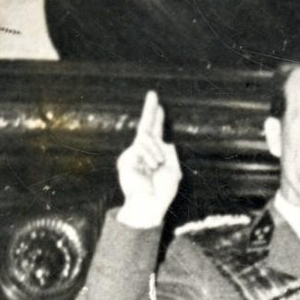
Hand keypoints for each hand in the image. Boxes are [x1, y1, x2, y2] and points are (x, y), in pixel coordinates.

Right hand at [116, 91, 181, 228]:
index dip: (157, 119)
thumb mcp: (174, 172)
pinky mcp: (126, 159)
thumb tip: (165, 140)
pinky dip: (150, 156)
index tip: (159, 106)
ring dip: (156, 151)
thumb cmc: (162, 193)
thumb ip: (171, 155)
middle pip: (144, 126)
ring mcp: (133, 155)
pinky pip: (140, 147)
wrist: (150, 205)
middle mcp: (142, 152)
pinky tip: (152, 166)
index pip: (154, 133)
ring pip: (145, 138)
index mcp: (154, 154)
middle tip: (153, 93)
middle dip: (149, 110)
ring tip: (157, 165)